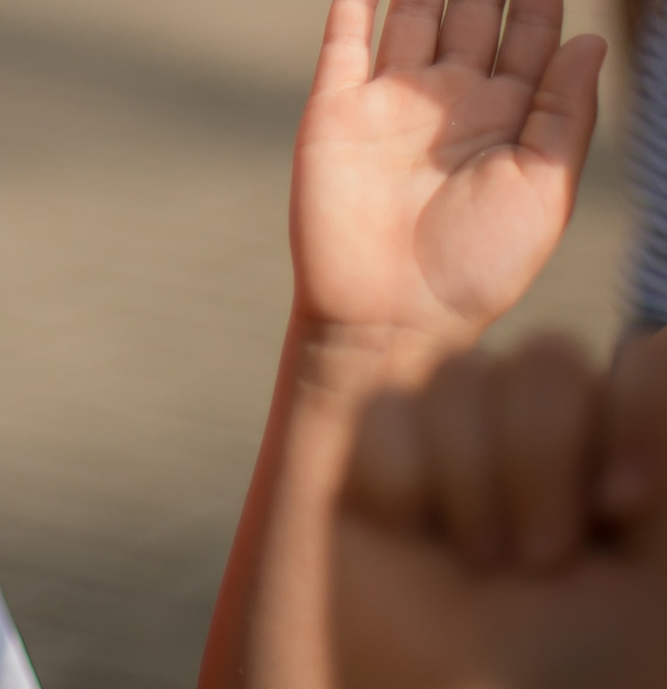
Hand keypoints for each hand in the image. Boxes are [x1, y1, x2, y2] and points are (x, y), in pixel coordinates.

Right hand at [291, 0, 605, 356]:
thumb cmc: (479, 266)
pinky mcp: (333, 108)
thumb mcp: (545, 189)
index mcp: (506, 115)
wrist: (393, 314)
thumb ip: (566, 113)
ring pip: (415, 7)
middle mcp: (449, 97)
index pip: (529, 25)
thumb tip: (589, 35)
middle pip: (474, 1)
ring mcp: (388, 99)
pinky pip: (344, 39)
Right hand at [332, 331, 666, 688]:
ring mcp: (458, 429)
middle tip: (542, 558)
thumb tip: (660, 356)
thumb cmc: (576, 662)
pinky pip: (384, 411)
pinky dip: (400, 484)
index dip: (633, 414)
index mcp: (626, 448)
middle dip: (541, 462)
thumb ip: (662, 452)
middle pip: (551, 358)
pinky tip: (411, 535)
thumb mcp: (656, 576)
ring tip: (477, 557)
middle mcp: (549, 427)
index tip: (619, 505)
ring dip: (471, 483)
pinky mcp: (377, 445)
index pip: (646, 364)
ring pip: (464, 375)